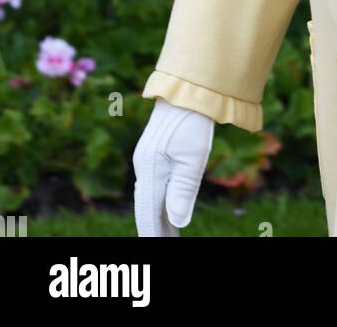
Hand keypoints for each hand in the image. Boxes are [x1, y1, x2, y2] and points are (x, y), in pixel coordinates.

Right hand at [133, 97, 214, 236]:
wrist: (186, 90)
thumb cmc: (192, 122)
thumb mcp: (193, 158)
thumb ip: (183, 191)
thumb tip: (177, 223)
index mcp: (150, 170)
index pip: (148, 212)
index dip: (154, 233)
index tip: (161, 247)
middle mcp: (143, 167)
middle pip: (146, 207)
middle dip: (155, 229)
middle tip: (168, 244)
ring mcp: (147, 159)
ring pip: (149, 196)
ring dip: (157, 217)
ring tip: (168, 236)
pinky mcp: (153, 154)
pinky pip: (152, 185)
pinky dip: (158, 202)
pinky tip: (165, 210)